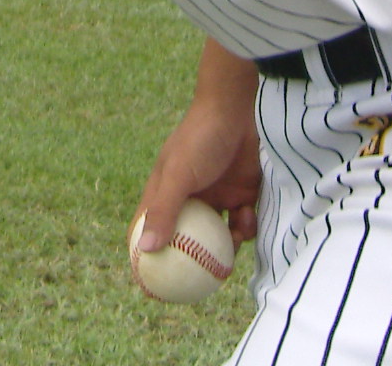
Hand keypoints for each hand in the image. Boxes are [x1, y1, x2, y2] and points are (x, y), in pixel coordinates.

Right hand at [135, 41, 262, 268]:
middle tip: (197, 283)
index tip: (147, 282)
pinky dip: (245, 227)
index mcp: (166, 191)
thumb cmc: (200, 136)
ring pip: (217, 236)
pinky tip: (246, 219)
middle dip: (192, 262)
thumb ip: (164, 210)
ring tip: (232, 244)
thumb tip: (146, 249)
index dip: (145, 254)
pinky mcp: (241, 192)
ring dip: (225, 246)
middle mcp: (190, 197)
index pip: (148, 227)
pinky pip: (242, 222)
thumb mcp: (179, 174)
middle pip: (186, 238)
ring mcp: (216, 196)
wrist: (238, 108)